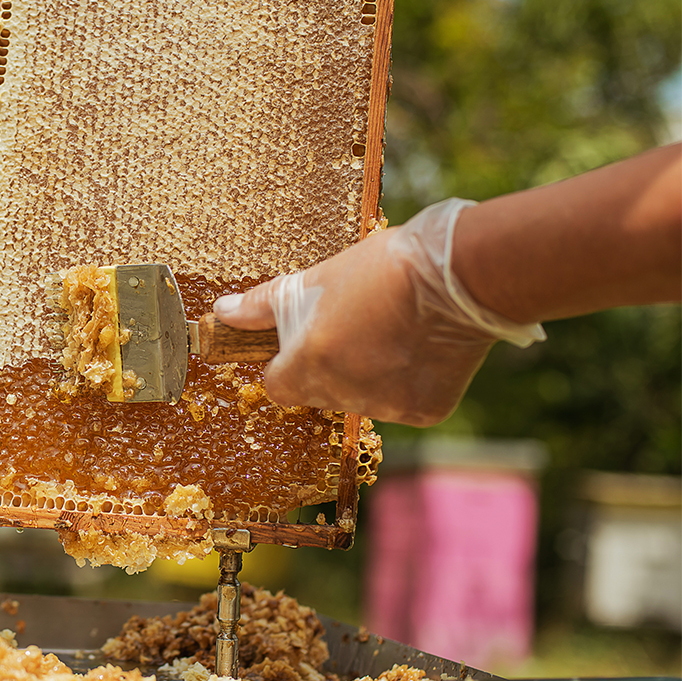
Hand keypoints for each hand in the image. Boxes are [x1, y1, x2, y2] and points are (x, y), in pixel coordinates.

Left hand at [213, 199, 544, 425]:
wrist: (459, 272)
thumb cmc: (380, 270)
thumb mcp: (315, 280)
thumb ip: (262, 306)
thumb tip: (222, 314)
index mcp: (310, 365)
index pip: (278, 385)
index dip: (286, 362)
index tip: (304, 340)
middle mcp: (345, 394)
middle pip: (318, 393)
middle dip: (326, 366)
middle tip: (353, 326)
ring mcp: (387, 406)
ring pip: (360, 398)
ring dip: (366, 375)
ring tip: (389, 330)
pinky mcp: (424, 410)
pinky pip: (401, 402)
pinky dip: (405, 381)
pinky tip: (418, 346)